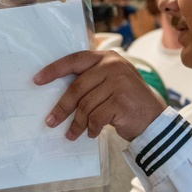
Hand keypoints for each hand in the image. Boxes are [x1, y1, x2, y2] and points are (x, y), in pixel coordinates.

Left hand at [34, 50, 166, 141]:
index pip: (74, 60)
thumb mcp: (110, 83)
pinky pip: (96, 117)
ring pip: (85, 105)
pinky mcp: (121, 101)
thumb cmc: (126, 101)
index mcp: (107, 57)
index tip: (37, 80)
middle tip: (51, 121)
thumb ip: (90, 80)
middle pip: (77, 87)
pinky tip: (91, 133)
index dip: (54, 70)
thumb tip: (56, 93)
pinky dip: (91, 128)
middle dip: (62, 107)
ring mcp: (119, 82)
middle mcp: (113, 65)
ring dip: (77, 123)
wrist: (154, 118)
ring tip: (73, 134)